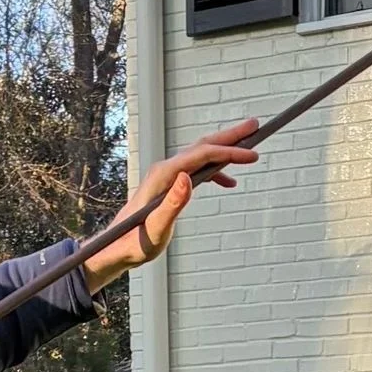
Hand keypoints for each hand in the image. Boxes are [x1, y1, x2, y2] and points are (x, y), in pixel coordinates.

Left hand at [83, 121, 260, 290]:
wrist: (117, 246)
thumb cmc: (135, 241)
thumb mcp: (157, 227)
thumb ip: (172, 203)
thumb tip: (188, 178)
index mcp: (164, 176)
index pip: (202, 155)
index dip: (229, 152)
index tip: (253, 154)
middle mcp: (165, 170)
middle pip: (202, 146)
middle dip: (230, 136)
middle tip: (254, 125)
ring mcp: (167, 176)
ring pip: (201, 154)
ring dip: (225, 148)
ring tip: (248, 146)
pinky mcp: (169, 185)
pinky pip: (197, 170)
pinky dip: (215, 170)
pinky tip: (229, 180)